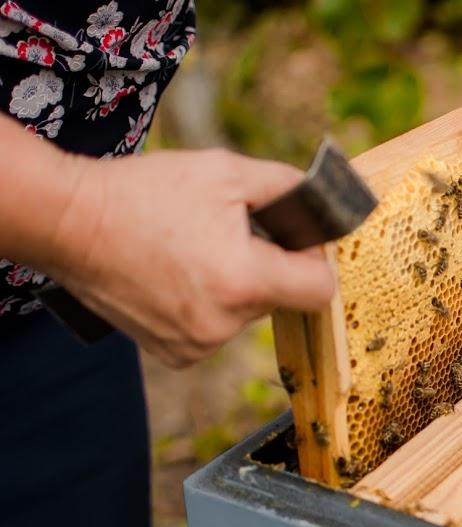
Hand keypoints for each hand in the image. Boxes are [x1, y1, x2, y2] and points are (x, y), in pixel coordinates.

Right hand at [49, 149, 335, 367]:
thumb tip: (325, 204)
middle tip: (228, 235)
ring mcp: (197, 345)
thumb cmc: (148, 193)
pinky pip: (215, 330)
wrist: (71, 222)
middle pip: (280, 299)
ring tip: (194, 252)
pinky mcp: (174, 354)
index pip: (320, 289)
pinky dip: (207, 307)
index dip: (312, 260)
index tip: (289, 240)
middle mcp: (224, 323)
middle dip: (267, 266)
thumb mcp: (227, 172)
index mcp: (244, 280)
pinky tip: (178, 277)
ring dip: (235, 286)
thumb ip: (288, 188)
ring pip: (246, 314)